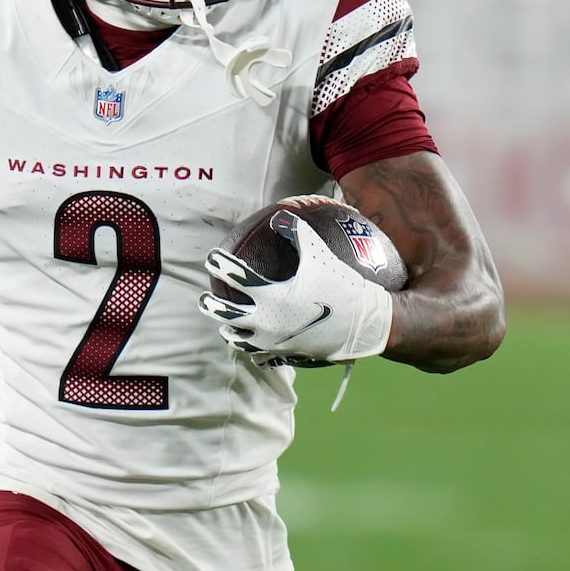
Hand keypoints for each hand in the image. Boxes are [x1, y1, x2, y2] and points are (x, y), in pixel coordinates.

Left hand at [198, 213, 393, 367]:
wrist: (364, 325)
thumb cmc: (342, 286)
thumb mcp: (320, 254)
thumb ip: (298, 232)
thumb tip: (281, 214)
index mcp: (271, 296)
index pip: (236, 278)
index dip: (221, 265)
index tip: (213, 257)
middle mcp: (266, 322)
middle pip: (227, 314)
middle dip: (211, 305)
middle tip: (205, 297)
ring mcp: (274, 342)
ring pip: (239, 340)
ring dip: (229, 329)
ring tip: (225, 324)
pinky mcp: (286, 354)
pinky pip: (260, 356)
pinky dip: (252, 348)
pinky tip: (252, 344)